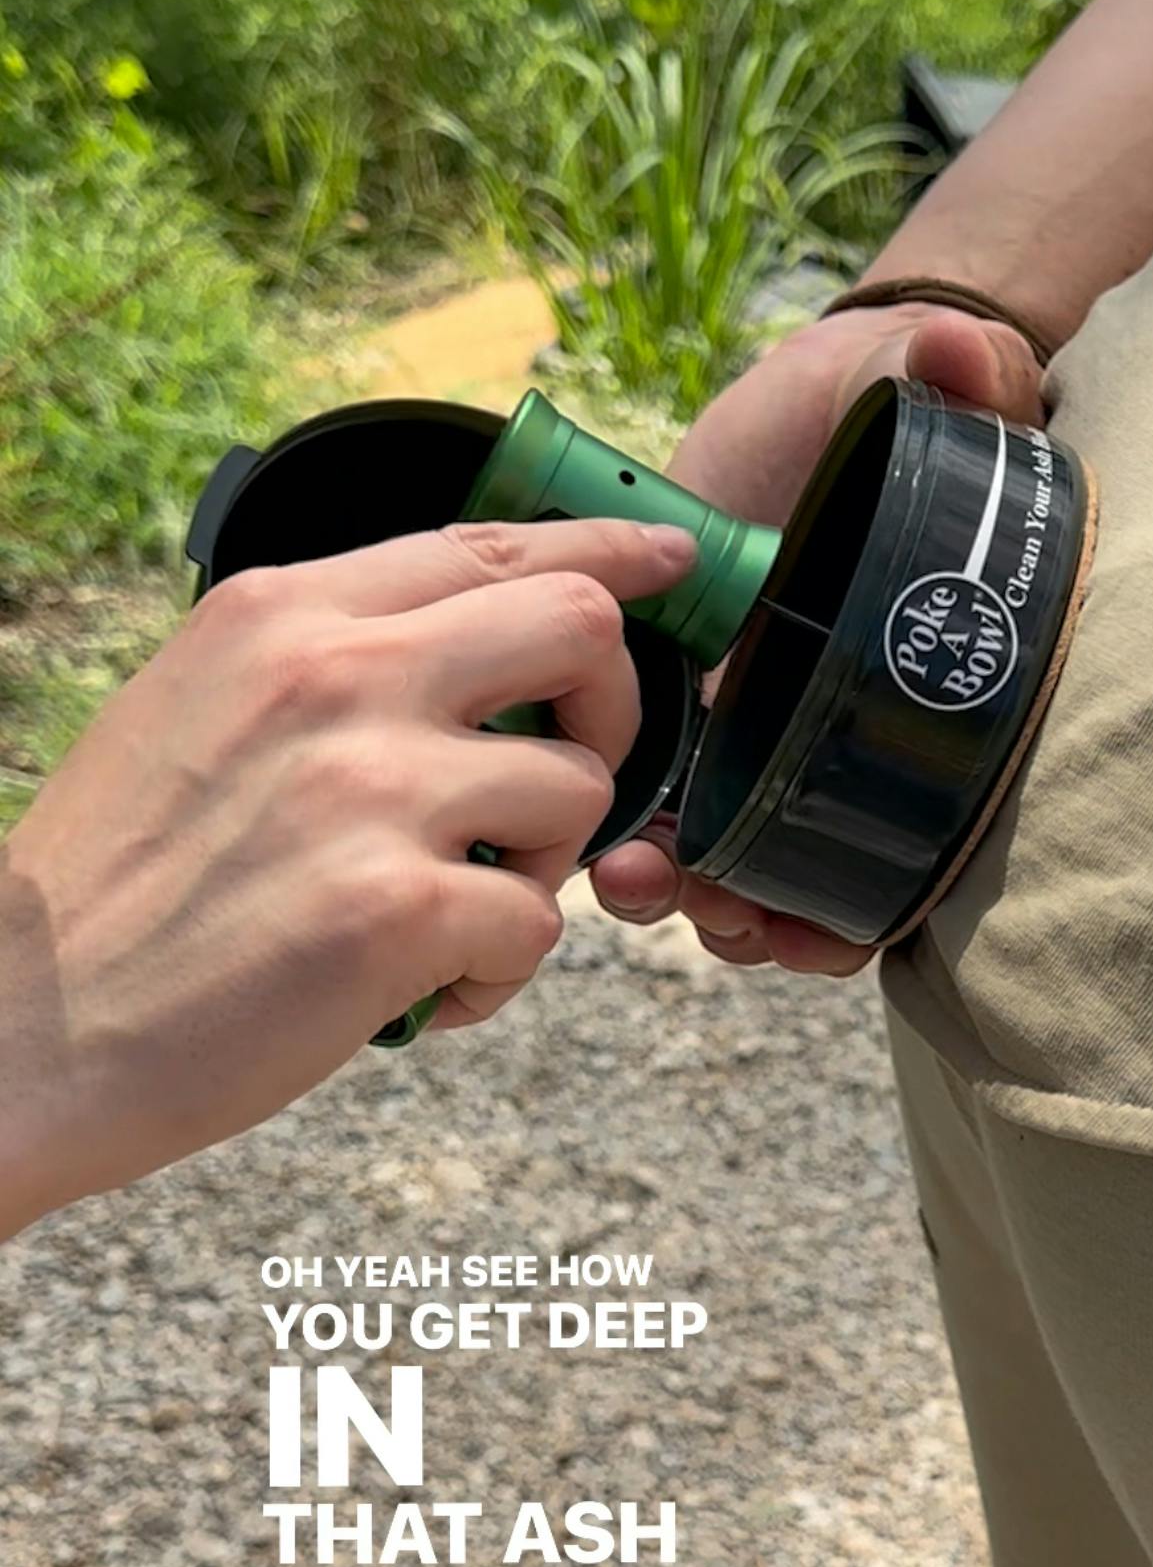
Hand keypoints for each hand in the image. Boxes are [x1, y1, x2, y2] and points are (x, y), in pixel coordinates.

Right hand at [0, 515, 694, 1232]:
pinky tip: (423, 993)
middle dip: (613, 705)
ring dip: (541, 863)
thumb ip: (324, 662)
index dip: (607, 549)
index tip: (673, 563)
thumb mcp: (196, 705)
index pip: (490, 539)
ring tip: (455, 913)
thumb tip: (462, 649)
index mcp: (283, 614)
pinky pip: (539, 924)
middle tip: (565, 774)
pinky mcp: (399, 908)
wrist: (25, 1026)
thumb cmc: (117, 884)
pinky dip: (498, 974)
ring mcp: (372, 788)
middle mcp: (336, 676)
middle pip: (581, 626)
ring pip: (576, 789)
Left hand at [591, 303, 1044, 971]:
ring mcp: (743, 731)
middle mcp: (824, 741)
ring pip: (708, 857)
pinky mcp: (667, 704)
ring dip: (669, 890)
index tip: (801, 921)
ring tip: (628, 875)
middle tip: (707, 902)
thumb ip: (963, 376)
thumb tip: (963, 356)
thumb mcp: (918, 387)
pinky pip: (640, 798)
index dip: (852, 911)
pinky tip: (584, 825)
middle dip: (744, 913)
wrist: (805, 396)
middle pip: (792, 879)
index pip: (896, 856)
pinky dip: (613, 829)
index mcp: (896, 707)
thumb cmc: (878, 398)